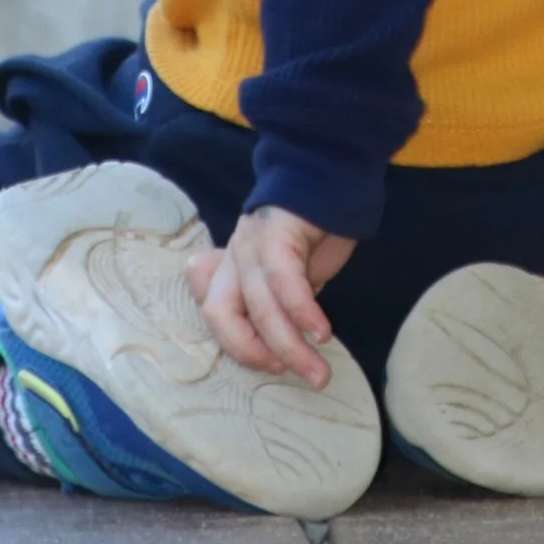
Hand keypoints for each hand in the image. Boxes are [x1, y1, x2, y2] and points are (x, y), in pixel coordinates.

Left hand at [185, 204, 354, 385]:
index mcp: (231, 265)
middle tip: (286, 371)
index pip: (211, 310)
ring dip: (289, 346)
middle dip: (250, 352)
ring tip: (317, 371)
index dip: (237, 345)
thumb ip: (280, 301)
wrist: (332, 172)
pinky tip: (321, 332)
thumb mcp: (293, 273)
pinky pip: (284, 282)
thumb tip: (284, 342)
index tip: (273, 364)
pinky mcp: (277, 232)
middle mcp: (232, 255)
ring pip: (258, 305)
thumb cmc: (315, 229)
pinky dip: (302, 313)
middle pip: (219, 313)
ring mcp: (251, 242)